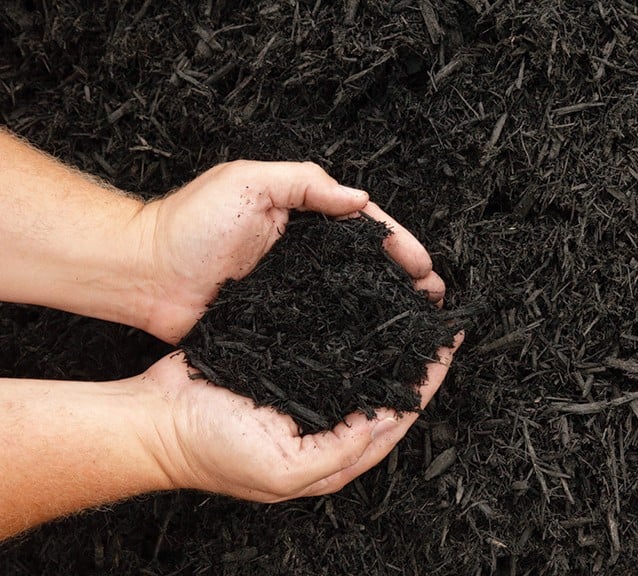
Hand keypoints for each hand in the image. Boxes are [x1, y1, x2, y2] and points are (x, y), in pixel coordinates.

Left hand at [133, 160, 445, 342]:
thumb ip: (305, 183)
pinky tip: (374, 348)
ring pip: (351, 297)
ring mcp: (293, 288)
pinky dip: (351, 334)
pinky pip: (323, 324)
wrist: (142, 275)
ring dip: (386, 308)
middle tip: (435, 301)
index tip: (424, 267)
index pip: (364, 227)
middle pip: (367, 264)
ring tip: (418, 326)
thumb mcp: (249, 182)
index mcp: (301, 215)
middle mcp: (303, 253)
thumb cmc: (189, 223)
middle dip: (405, 279)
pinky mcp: (277, 320)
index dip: (399, 244)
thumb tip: (361, 200)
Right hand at [143, 332, 462, 500]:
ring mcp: (308, 393)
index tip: (448, 348)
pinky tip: (366, 308)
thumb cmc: (210, 451)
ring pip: (363, 364)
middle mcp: (328, 423)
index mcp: (334, 454)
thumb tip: (381, 423)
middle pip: (386, 389)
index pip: (397, 417)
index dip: (426, 384)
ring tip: (413, 309)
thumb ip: (336, 454)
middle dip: (417, 358)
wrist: (154, 418)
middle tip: (440, 321)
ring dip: (388, 340)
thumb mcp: (280, 470)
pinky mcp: (287, 365)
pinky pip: (330, 347)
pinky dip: (352, 330)